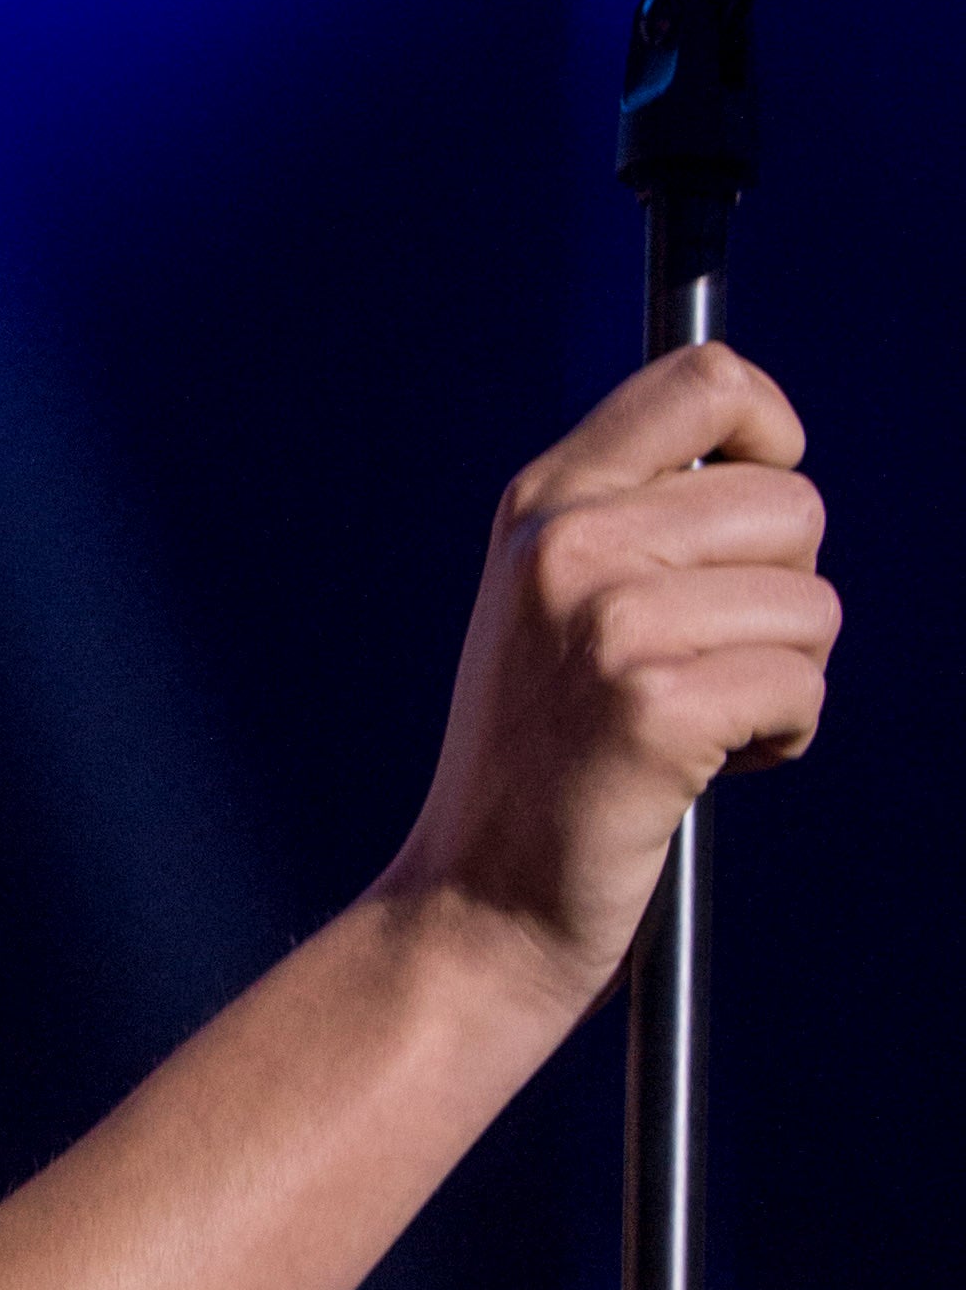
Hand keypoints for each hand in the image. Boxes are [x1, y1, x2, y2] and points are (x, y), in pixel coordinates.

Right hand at [387, 347, 836, 1012]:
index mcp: (544, 503)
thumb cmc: (538, 764)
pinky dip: (782, 739)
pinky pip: (803, 689)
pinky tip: (709, 770)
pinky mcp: (654, 709)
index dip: (771, 435)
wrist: (475, 907)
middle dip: (785, 595)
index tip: (752, 521)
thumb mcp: (552, 605)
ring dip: (785, 675)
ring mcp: (608, 624)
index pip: (707, 383)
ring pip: (813, 605)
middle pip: (792, 504)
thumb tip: (770, 464)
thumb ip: (635, 518)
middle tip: (708, 662)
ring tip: (700, 721)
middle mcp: (569, 545)